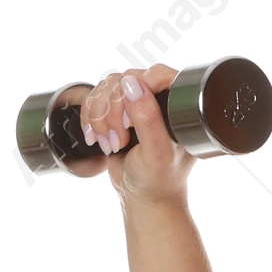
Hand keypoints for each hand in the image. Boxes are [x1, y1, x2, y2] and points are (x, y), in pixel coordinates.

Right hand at [78, 64, 193, 204]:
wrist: (144, 197)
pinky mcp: (119, 111)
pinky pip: (95, 98)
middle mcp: (160, 99)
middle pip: (124, 79)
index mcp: (181, 106)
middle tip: (118, 141)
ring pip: (106, 87)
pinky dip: (90, 118)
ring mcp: (138, 103)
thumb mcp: (156, 154)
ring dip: (100, 117)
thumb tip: (132, 84)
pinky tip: (97, 138)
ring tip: (111, 145)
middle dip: (113, 112)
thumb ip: (148, 120)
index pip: (157, 74)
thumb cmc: (158, 181)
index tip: (130, 122)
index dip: (136, 93)